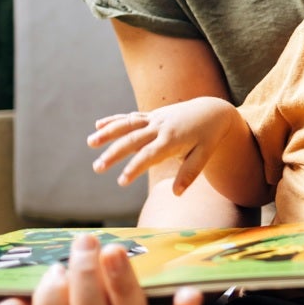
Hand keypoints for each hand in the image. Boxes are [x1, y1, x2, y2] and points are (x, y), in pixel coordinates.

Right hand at [89, 98, 235, 193]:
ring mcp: (155, 119)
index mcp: (173, 140)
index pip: (149, 155)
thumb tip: (176, 194)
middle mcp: (161, 127)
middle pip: (133, 140)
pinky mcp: (152, 115)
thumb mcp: (205, 154)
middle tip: (97, 167)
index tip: (121, 181)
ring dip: (108, 132)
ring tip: (90, 143)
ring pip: (128, 125)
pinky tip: (98, 125)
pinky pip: (131, 117)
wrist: (212, 110)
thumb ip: (190, 173)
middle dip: (114, 153)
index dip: (135, 168)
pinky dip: (115, 120)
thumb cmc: (208, 136)